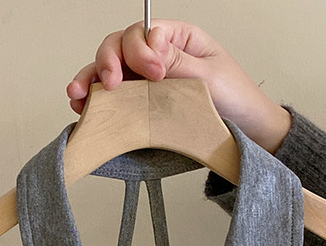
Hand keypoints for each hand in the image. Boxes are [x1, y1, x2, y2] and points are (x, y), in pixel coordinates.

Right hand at [66, 19, 291, 153]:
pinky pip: (112, 98)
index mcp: (177, 39)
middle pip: (119, 47)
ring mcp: (145, 82)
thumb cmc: (236, 100)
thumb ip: (176, 60)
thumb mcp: (209, 76)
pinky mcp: (140, 106)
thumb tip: (149, 43)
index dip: (140, 50)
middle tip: (111, 84)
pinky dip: (94, 101)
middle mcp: (157, 56)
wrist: (246, 133)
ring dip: (90, 79)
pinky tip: (84, 107)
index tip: (154, 73)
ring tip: (79, 94)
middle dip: (108, 62)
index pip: (143, 32)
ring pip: (109, 71)